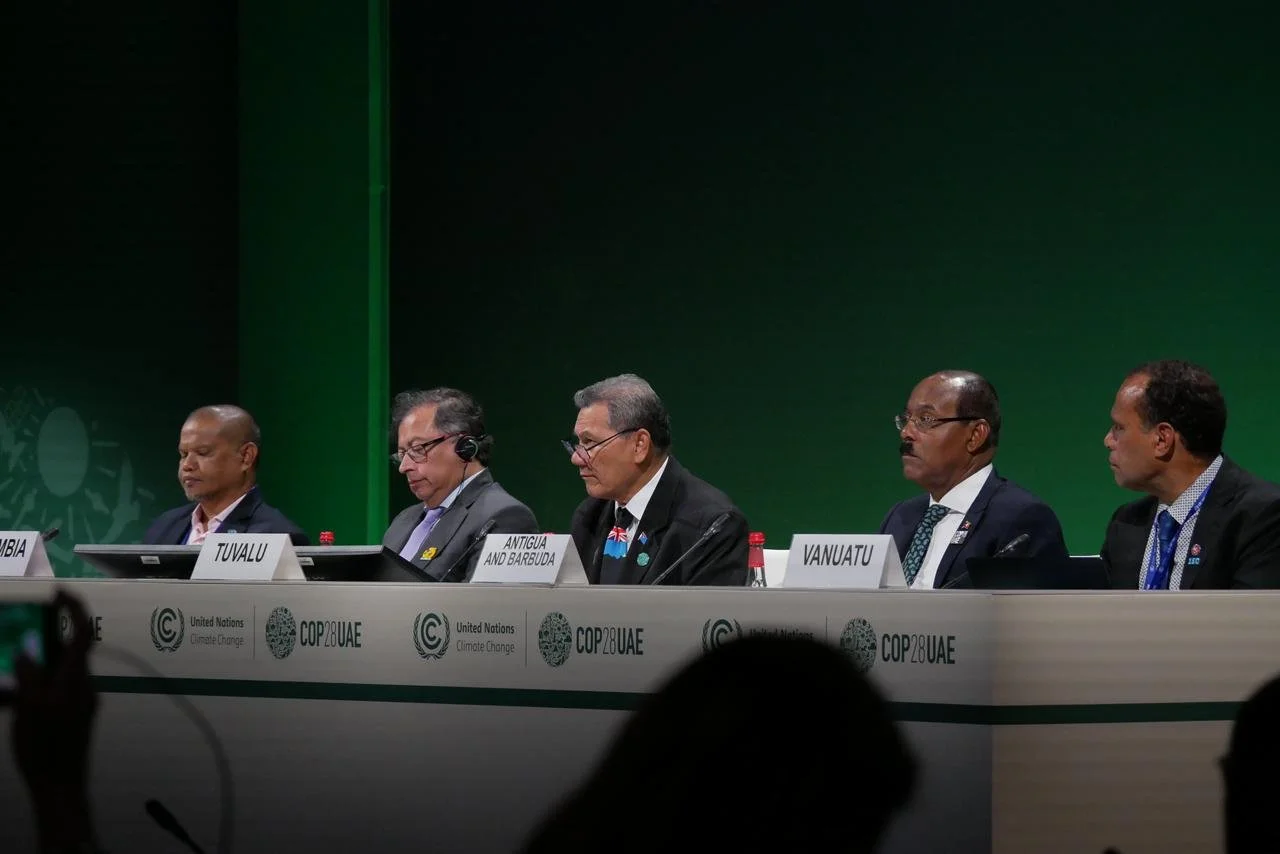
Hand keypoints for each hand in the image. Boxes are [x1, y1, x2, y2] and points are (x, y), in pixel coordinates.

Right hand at [11, 589, 98, 851]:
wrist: (61, 787)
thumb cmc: (44, 748)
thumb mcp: (30, 708)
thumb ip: (30, 674)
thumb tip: (27, 649)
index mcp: (75, 678)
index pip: (82, 632)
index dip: (73, 608)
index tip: (59, 591)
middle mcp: (82, 685)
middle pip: (67, 650)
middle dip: (45, 637)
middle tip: (20, 630)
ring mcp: (79, 701)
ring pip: (57, 672)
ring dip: (36, 666)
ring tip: (11, 669)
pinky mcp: (73, 716)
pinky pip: (53, 691)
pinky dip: (34, 688)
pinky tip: (12, 696)